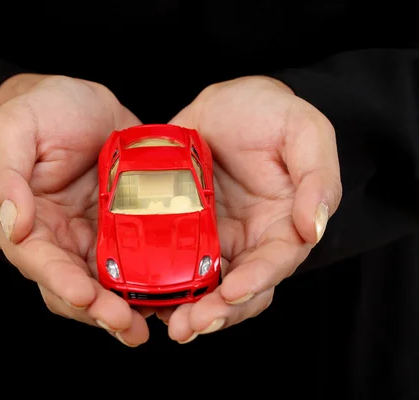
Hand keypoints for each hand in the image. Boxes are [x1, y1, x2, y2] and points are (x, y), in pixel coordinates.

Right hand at [0, 75, 149, 346]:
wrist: (84, 104)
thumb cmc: (42, 110)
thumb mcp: (14, 128)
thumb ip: (3, 174)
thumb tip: (11, 222)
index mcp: (25, 221)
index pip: (37, 261)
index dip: (60, 282)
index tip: (85, 296)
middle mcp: (56, 239)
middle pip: (72, 287)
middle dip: (98, 311)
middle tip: (127, 326)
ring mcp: (91, 239)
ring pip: (104, 287)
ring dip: (123, 310)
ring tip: (147, 326)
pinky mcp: (122, 232)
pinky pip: (134, 265)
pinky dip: (148, 285)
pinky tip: (170, 297)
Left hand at [160, 76, 341, 342]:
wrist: (226, 102)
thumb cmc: (271, 112)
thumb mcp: (304, 131)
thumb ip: (318, 178)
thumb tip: (315, 228)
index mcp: (282, 225)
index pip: (273, 263)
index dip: (255, 281)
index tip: (231, 292)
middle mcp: (247, 241)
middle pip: (236, 289)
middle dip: (215, 312)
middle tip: (188, 327)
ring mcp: (211, 238)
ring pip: (201, 285)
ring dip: (185, 308)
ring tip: (165, 321)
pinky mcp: (180, 229)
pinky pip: (169, 261)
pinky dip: (158, 281)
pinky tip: (140, 294)